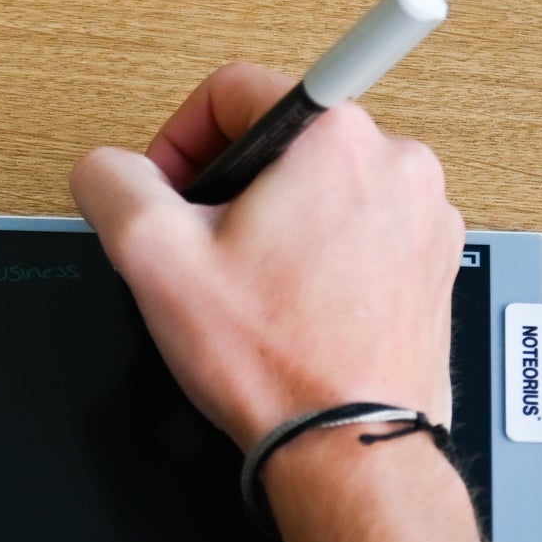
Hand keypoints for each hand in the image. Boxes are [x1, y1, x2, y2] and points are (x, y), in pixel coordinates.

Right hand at [70, 62, 464, 448]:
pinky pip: (363, 231)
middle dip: (233, 192)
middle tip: (208, 255)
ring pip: (323, 188)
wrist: (350, 449)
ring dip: (280, 225)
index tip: (169, 195)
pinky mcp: (434, 262)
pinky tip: (300, 308)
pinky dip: (325, 257)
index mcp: (334, 136)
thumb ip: (111, 183)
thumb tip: (107, 169)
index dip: (179, 141)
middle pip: (282, 141)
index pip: (233, 91)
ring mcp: (425, 214)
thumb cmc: (277, 362)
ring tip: (258, 291)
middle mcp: (397, 161)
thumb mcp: (153, 259)